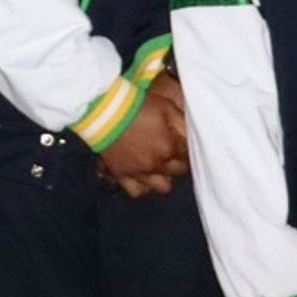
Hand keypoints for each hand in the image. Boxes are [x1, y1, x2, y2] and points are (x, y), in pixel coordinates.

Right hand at [96, 70, 190, 198]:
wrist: (103, 110)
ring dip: (163, 177)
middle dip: (179, 162)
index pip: (189, 155)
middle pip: (178, 172)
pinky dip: (142, 186)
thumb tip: (193, 135)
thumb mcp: (166, 106)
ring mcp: (139, 172)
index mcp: (169, 148)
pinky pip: (136, 191)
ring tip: (160, 166)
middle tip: (174, 151)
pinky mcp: (122, 174)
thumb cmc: (136, 105)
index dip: (189, 149)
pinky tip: (143, 176)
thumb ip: (182, 124)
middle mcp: (156, 165)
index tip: (186, 143)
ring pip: (161, 187)